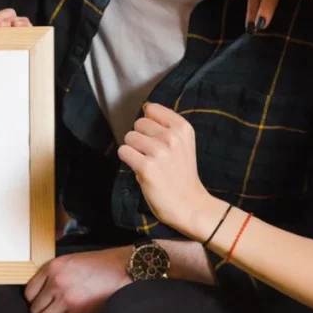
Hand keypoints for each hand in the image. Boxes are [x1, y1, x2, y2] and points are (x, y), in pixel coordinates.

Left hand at [24, 248, 131, 312]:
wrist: (127, 268)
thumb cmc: (103, 265)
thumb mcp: (72, 262)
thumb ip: (55, 275)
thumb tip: (44, 294)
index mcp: (52, 267)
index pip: (28, 293)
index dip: (36, 302)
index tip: (44, 306)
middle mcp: (55, 282)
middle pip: (33, 310)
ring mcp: (66, 298)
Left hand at [117, 103, 216, 237]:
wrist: (189, 204)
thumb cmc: (182, 173)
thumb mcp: (183, 143)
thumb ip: (167, 125)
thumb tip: (145, 108)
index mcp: (183, 128)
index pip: (152, 109)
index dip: (149, 122)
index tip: (156, 136)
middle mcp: (172, 137)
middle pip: (138, 123)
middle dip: (140, 137)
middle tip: (151, 153)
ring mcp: (159, 152)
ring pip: (129, 137)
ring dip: (133, 149)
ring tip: (146, 161)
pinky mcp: (146, 167)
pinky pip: (123, 151)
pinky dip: (127, 159)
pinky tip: (140, 168)